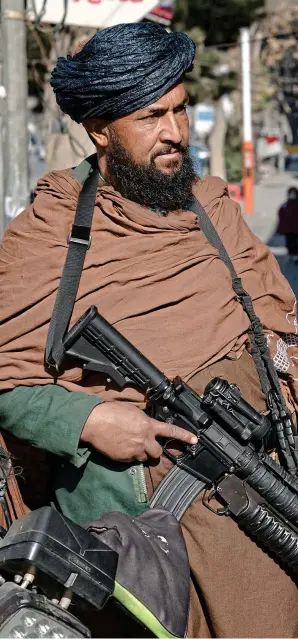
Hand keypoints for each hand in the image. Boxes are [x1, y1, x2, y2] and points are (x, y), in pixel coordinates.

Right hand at [81, 401, 197, 462]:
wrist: (94, 422)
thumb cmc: (111, 412)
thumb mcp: (132, 411)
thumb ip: (144, 420)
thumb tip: (148, 425)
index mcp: (148, 425)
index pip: (171, 431)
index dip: (184, 436)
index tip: (194, 440)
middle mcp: (144, 439)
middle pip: (157, 453)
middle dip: (153, 451)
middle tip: (146, 446)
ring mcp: (134, 450)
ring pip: (143, 458)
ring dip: (139, 453)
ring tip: (128, 444)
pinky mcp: (123, 458)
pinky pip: (130, 460)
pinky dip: (127, 456)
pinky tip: (119, 446)